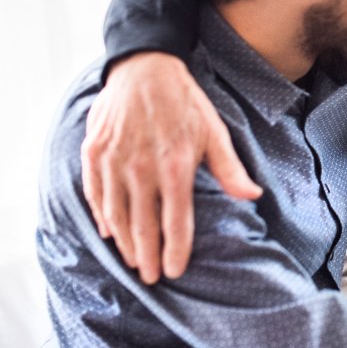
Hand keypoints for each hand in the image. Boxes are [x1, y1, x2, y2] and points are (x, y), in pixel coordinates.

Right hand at [81, 52, 261, 283]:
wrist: (143, 68)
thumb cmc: (184, 102)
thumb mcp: (214, 132)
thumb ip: (229, 169)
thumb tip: (253, 196)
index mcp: (175, 167)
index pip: (175, 222)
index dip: (175, 250)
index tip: (175, 272)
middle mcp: (141, 169)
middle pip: (143, 226)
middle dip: (148, 256)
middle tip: (151, 279)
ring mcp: (113, 162)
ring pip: (116, 215)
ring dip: (124, 242)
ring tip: (132, 262)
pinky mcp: (93, 154)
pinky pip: (94, 195)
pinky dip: (101, 216)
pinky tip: (108, 232)